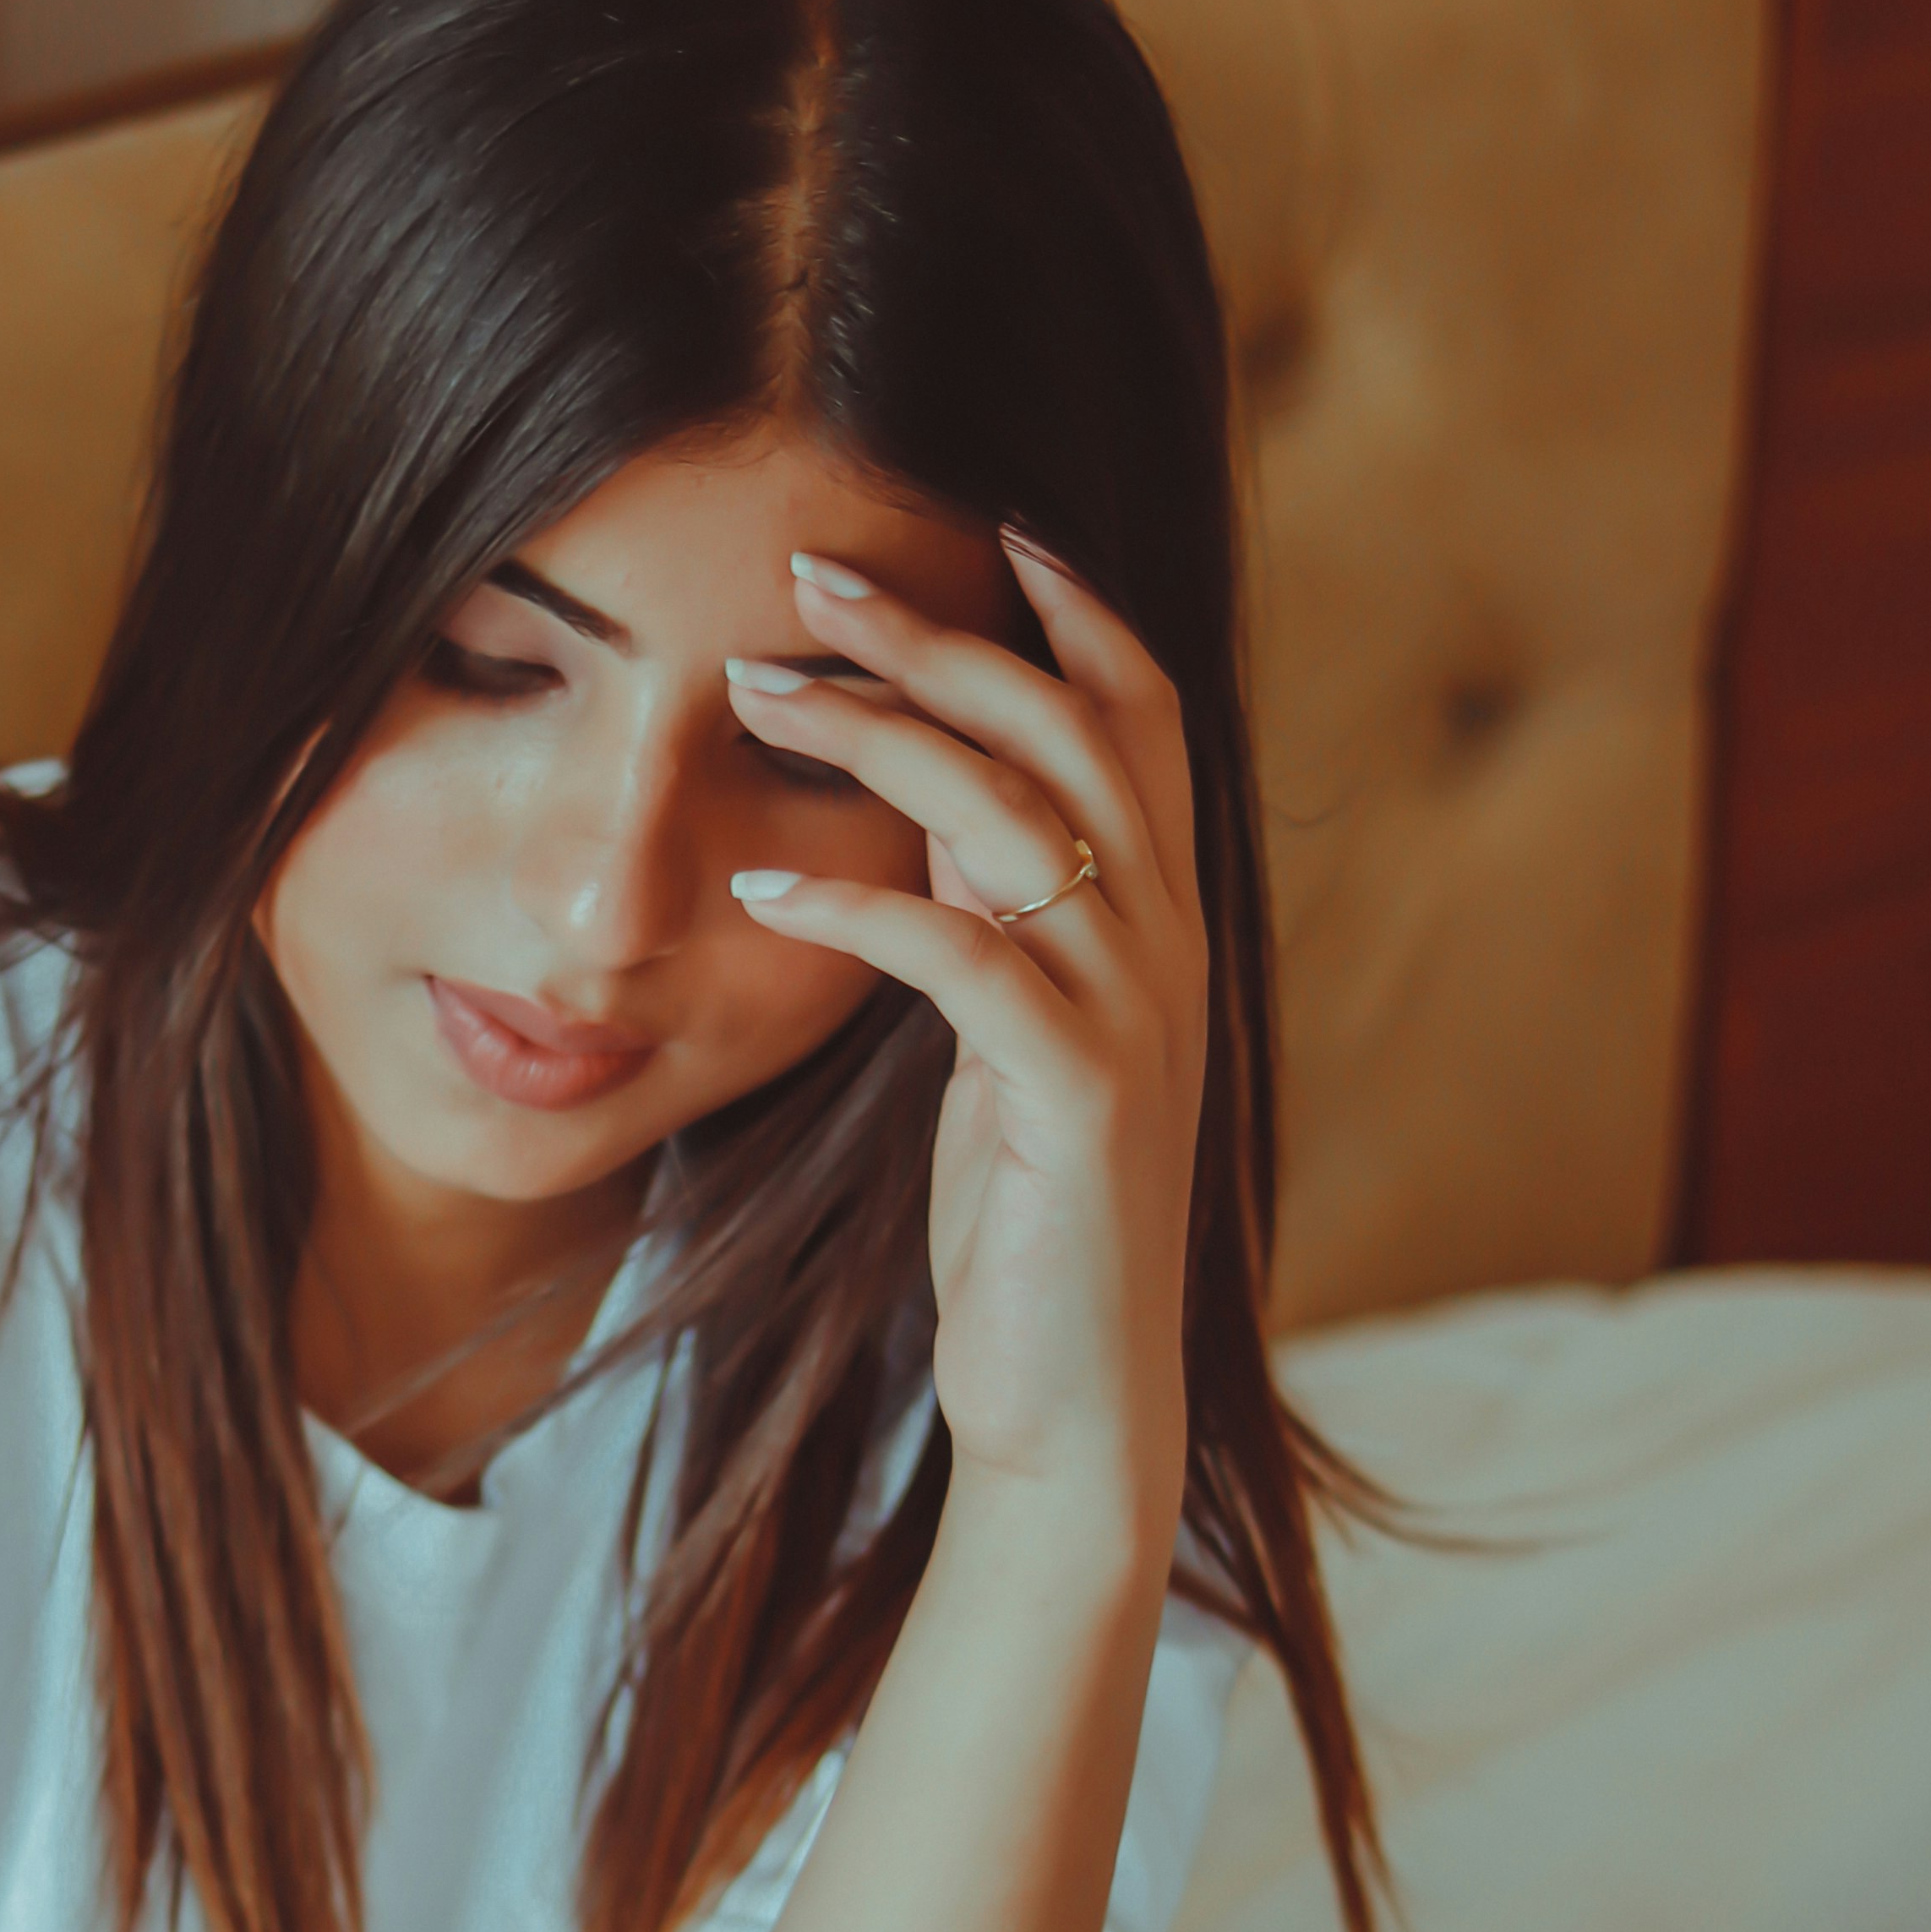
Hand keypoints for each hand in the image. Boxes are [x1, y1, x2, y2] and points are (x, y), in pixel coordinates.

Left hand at [724, 535, 1205, 1545]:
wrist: (1072, 1404)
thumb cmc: (1021, 1223)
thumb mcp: (1008, 1039)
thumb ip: (993, 914)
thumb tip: (931, 791)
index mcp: (1160, 923)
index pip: (1141, 715)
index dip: (1074, 610)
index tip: (976, 526)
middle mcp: (1167, 950)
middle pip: (1074, 728)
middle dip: (942, 636)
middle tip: (812, 573)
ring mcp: (1134, 1021)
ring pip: (1018, 818)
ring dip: (880, 737)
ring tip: (763, 689)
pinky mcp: (1078, 1099)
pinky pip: (962, 958)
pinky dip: (857, 904)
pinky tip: (763, 880)